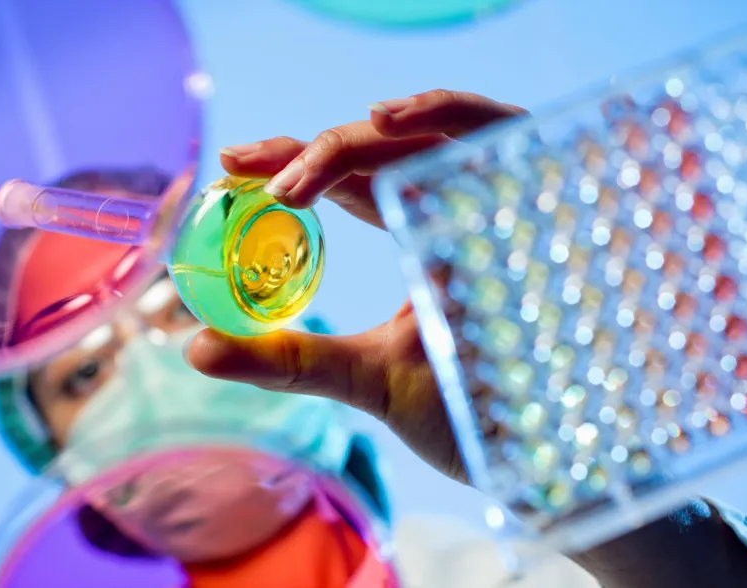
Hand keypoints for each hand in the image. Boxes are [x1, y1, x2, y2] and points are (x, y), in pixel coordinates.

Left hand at [186, 90, 525, 480]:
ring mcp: (502, 202)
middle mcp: (460, 213)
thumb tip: (195, 348)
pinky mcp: (544, 197)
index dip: (296, 165)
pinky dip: (447, 114)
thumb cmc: (468, 418)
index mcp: (424, 238)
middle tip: (245, 163)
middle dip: (313, 148)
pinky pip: (499, 130)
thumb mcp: (365, 381)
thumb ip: (291, 360)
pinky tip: (388, 121)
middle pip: (385, 150)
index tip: (232, 166)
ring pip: (432, 133)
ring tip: (299, 165)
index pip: (355, 181)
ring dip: (364, 137)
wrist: (550, 459)